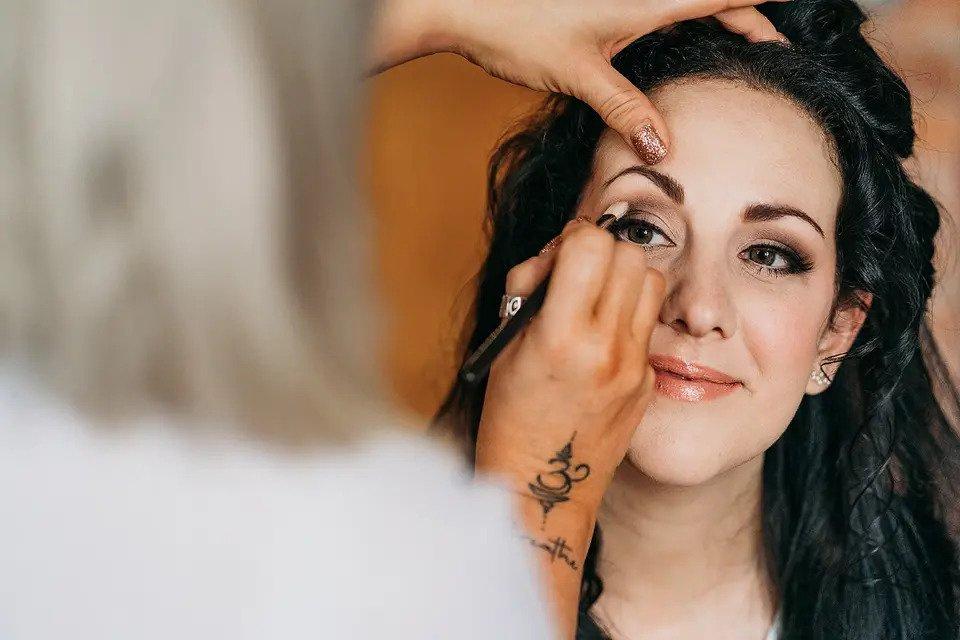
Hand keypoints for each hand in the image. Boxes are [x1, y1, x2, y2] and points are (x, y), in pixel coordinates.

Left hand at [371, 0, 790, 163]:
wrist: (468, 6)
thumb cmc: (518, 30)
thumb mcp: (579, 75)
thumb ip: (624, 109)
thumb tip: (662, 148)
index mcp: (647, 0)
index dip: (762, 1)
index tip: (798, 6)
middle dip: (747, 17)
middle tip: (774, 46)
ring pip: (685, 4)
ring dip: (715, 16)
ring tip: (742, 42)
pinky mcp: (602, 4)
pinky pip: (658, 11)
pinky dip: (681, 23)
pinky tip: (682, 43)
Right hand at [475, 208, 665, 516]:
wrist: (544, 488)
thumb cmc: (510, 415)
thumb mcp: (506, 345)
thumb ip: (533, 289)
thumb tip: (564, 250)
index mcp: (561, 337)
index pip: (591, 244)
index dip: (574, 236)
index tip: (561, 253)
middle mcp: (606, 348)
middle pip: (630, 254)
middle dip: (602, 251)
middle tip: (578, 273)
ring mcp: (634, 366)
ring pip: (652, 280)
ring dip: (624, 276)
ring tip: (595, 300)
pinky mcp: (647, 381)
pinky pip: (649, 322)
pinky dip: (627, 314)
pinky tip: (602, 339)